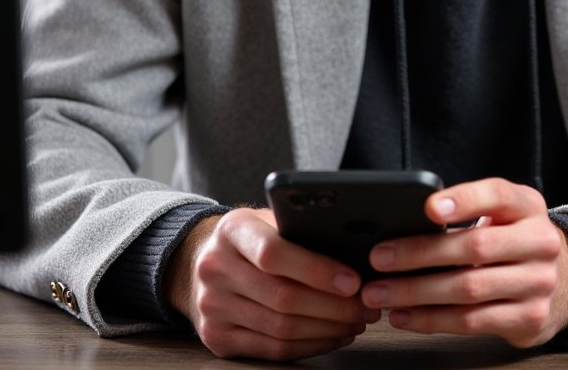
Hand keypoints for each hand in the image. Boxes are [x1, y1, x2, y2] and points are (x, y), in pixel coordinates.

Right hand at [163, 208, 378, 360]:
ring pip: (281, 328)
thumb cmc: (252, 237)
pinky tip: (334, 335)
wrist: (199, 262)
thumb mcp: (268, 218)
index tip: (354, 281)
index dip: (316, 270)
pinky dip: (311, 345)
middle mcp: (215, 268)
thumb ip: (300, 229)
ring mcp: (212, 307)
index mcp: (232, 230)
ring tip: (357, 320)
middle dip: (334, 306)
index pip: (273, 253)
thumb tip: (356, 249)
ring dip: (328, 328)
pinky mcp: (218, 338)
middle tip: (367, 305)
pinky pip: (272, 350)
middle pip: (282, 297)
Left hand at [360, 178, 567, 347]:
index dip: (463, 200)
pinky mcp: (528, 319)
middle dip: (420, 253)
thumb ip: (469, 210)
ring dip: (417, 293)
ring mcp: (537, 283)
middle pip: (475, 246)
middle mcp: (539, 242)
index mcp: (528, 206)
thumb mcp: (504, 213)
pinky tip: (405, 315)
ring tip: (381, 292)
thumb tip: (407, 222)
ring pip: (468, 289)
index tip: (427, 207)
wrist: (564, 280)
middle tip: (381, 257)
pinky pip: (471, 322)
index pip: (497, 195)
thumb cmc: (515, 239)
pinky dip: (431, 319)